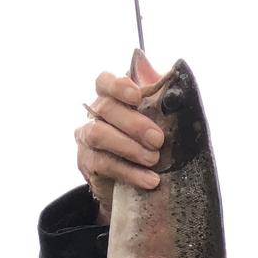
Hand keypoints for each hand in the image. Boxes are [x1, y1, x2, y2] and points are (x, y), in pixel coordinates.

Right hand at [74, 69, 165, 223]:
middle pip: (106, 108)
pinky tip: (150, 179)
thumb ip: (161, 98)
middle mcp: (95, 114)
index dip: (118, 85)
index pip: (104, 82)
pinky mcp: (87, 163)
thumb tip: (170, 73)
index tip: (137, 96)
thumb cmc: (151, 143)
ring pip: (98, 134)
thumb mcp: (160, 120)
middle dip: (134, 124)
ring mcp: (86, 138)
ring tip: (153, 159)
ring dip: (130, 147)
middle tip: (158, 140)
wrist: (137, 184)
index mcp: (112, 98)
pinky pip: (104, 164)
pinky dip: (130, 172)